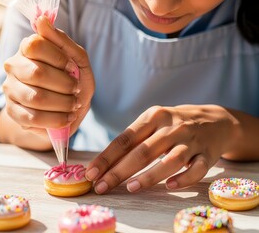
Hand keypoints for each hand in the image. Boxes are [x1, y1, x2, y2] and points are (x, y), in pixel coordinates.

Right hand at [1, 17, 94, 144]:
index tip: (73, 69)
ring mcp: (10, 90)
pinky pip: (33, 118)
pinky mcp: (13, 112)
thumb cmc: (72, 80)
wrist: (67, 109)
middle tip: (76, 90)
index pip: (36, 45)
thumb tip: (42, 21)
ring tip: (73, 105)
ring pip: (36, 98)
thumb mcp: (77, 60)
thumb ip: (63, 42)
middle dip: (65, 85)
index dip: (60, 59)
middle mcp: (13, 66)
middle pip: (37, 73)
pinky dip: (56, 119)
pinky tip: (66, 117)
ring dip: (63, 103)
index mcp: (27, 49)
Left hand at [85, 104, 240, 193]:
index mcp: (153, 117)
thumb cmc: (174, 124)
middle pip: (142, 151)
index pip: (124, 139)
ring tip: (130, 188)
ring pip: (169, 160)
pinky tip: (170, 186)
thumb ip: (133, 140)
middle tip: (102, 187)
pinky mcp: (208, 154)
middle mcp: (171, 126)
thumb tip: (104, 163)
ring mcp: (191, 140)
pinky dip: (184, 179)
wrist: (215, 120)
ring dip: (149, 176)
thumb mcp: (153, 123)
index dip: (106, 158)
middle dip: (119, 171)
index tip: (91, 174)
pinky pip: (197, 169)